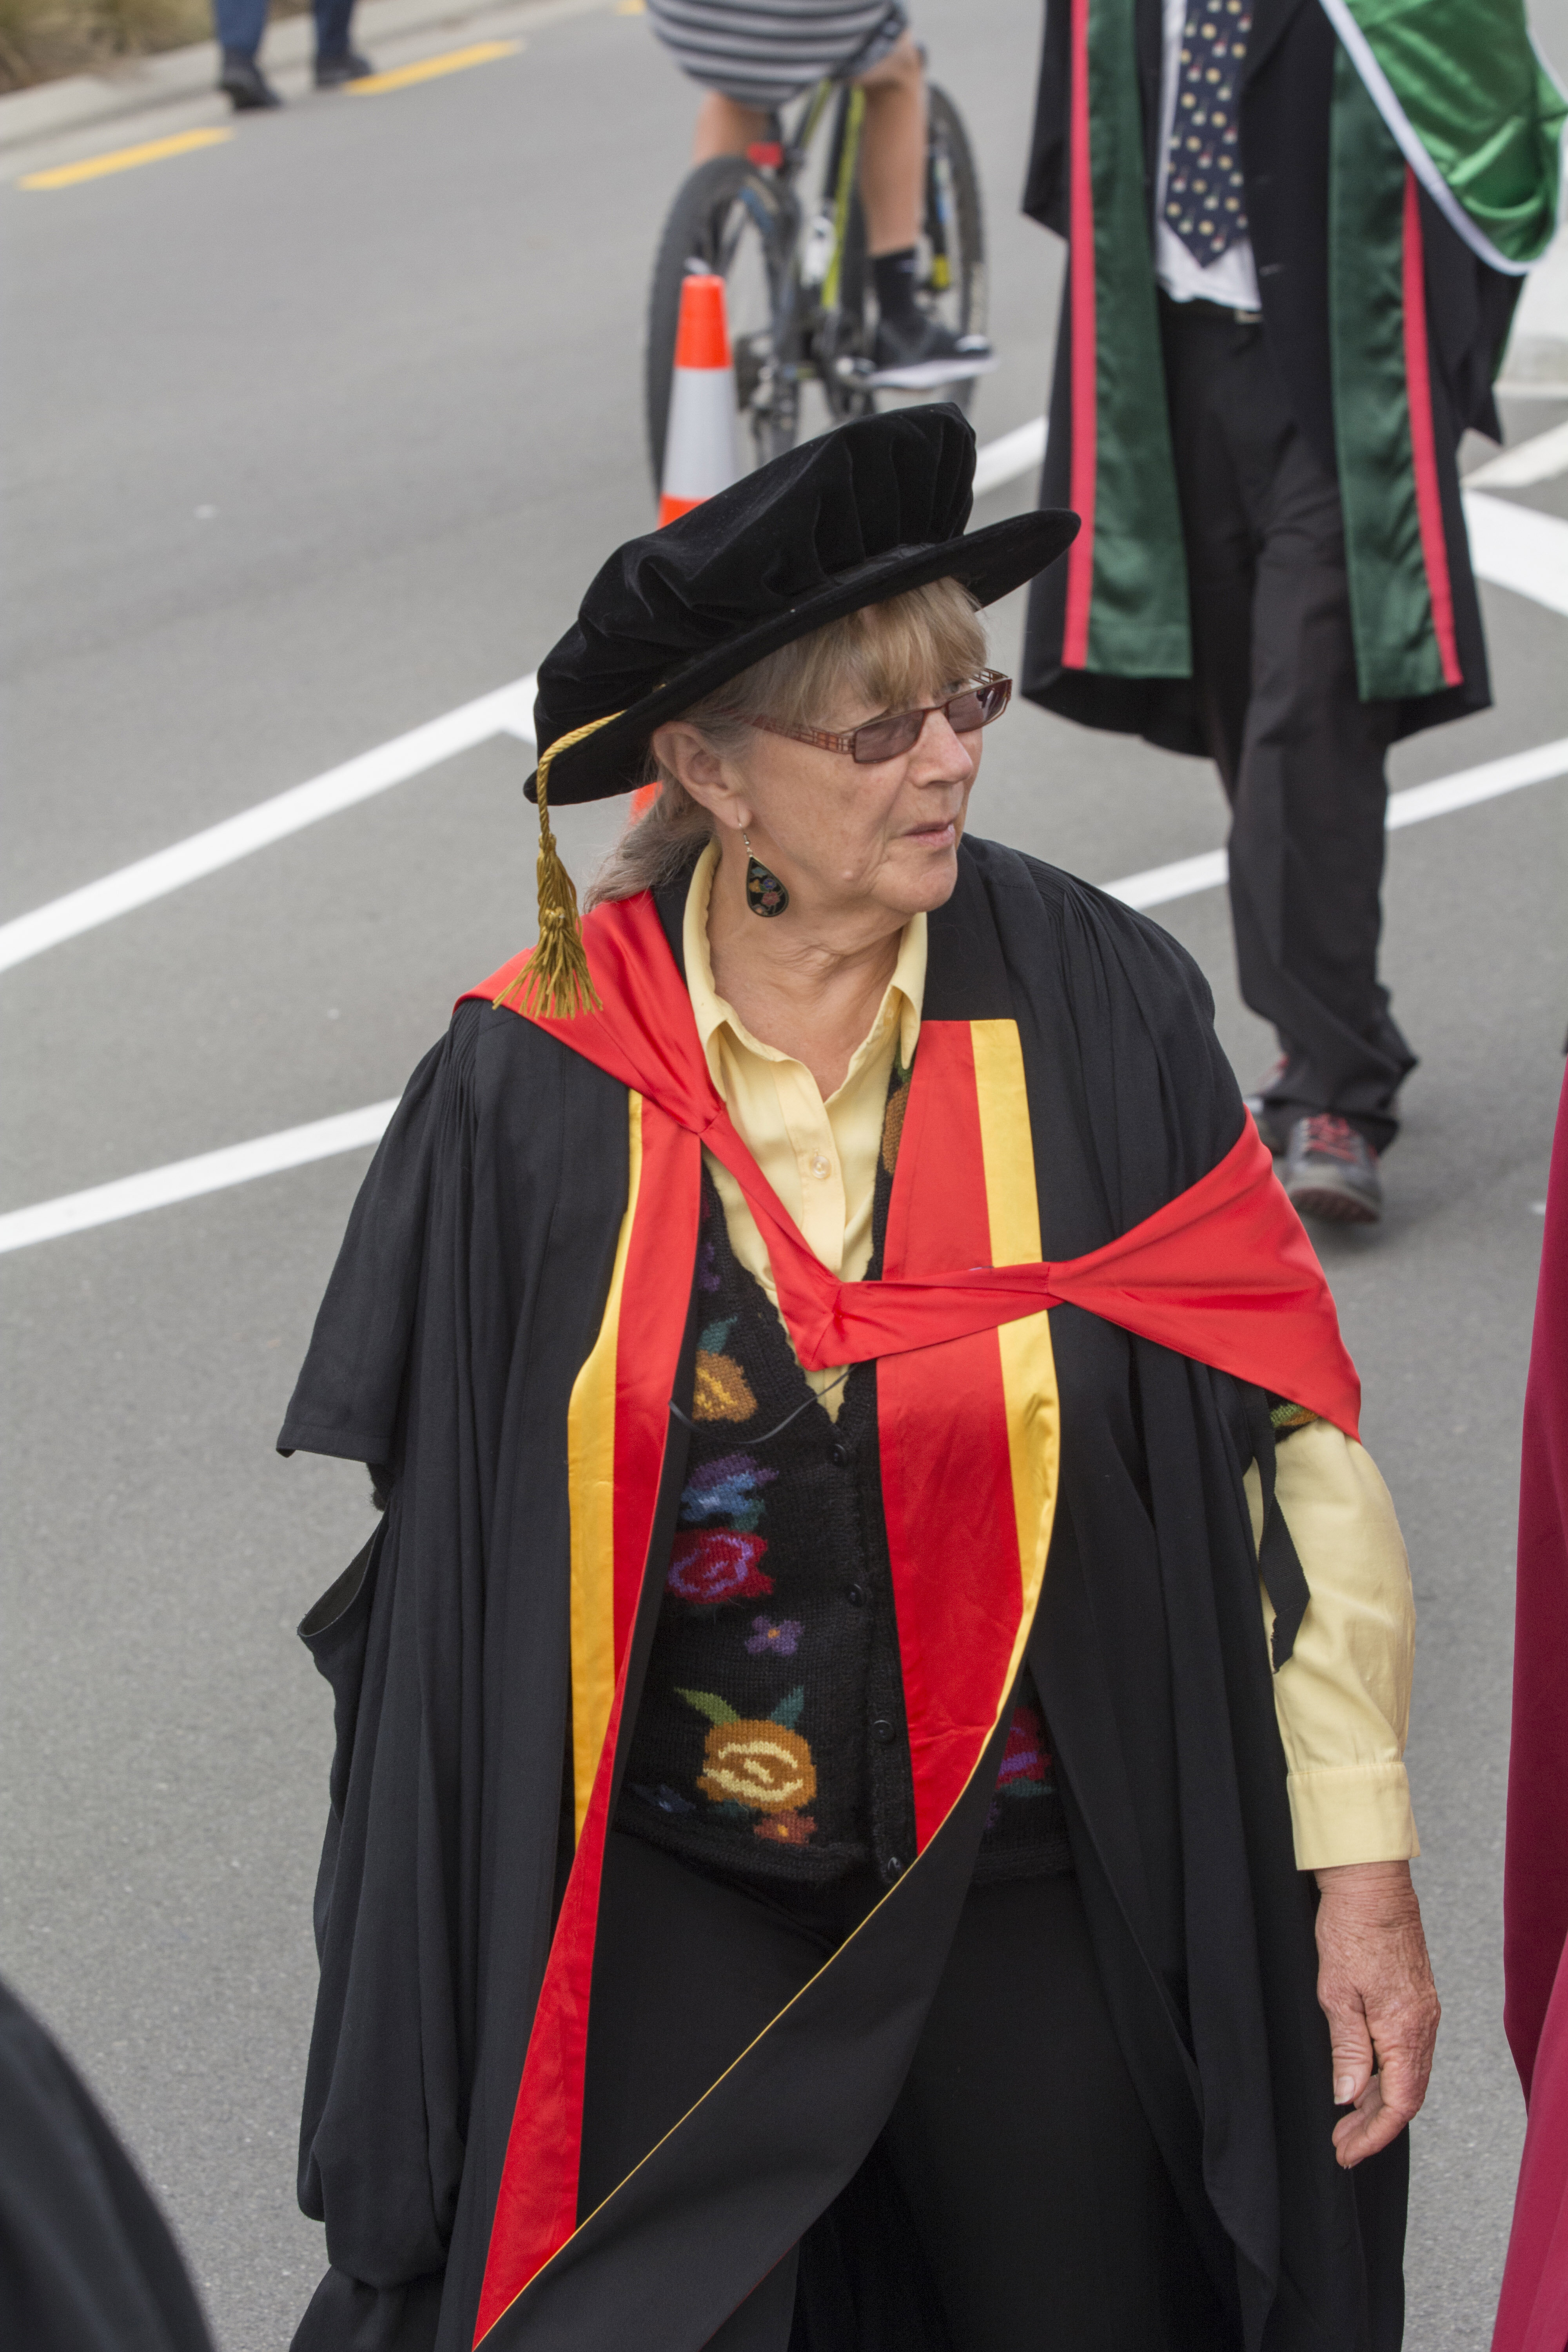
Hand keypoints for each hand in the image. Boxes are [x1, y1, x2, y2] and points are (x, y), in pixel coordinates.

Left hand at [1313, 1860, 1438, 2167]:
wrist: (1370, 1884)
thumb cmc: (1350, 1929)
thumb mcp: (1336, 1992)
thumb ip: (1346, 2047)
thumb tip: (1347, 2094)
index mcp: (1404, 2029)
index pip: (1397, 2104)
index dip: (1373, 2135)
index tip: (1346, 2152)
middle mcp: (1422, 2026)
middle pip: (1406, 2097)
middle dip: (1373, 2127)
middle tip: (1342, 2143)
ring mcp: (1423, 2013)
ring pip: (1408, 2076)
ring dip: (1379, 2103)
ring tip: (1347, 2119)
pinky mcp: (1417, 2000)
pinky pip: (1408, 2053)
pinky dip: (1387, 2075)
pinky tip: (1363, 2078)